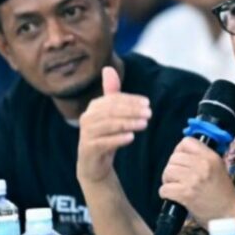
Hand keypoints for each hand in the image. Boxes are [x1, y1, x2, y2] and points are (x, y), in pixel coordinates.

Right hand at [77, 67, 151, 183]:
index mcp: (94, 107)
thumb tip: (108, 68)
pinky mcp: (88, 149)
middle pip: (111, 111)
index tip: (147, 103)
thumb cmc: (105, 136)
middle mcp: (87, 118)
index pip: (113, 99)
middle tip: (149, 113)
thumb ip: (112, 94)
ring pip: (109, 125)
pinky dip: (118, 139)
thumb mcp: (110, 115)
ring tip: (144, 124)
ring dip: (128, 123)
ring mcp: (86, 134)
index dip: (131, 100)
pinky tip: (131, 138)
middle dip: (132, 111)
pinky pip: (104, 142)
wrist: (94, 165)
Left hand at [159, 137, 234, 226]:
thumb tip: (182, 153)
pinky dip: (166, 193)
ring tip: (176, 187)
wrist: (229, 214)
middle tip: (178, 178)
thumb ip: (202, 158)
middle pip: (174, 158)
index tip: (182, 161)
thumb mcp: (218, 168)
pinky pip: (164, 189)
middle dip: (172, 168)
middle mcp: (202, 165)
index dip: (180, 151)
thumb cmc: (223, 193)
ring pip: (167, 172)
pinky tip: (174, 197)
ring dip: (168, 181)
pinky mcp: (186, 194)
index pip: (186, 142)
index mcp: (211, 156)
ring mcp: (193, 179)